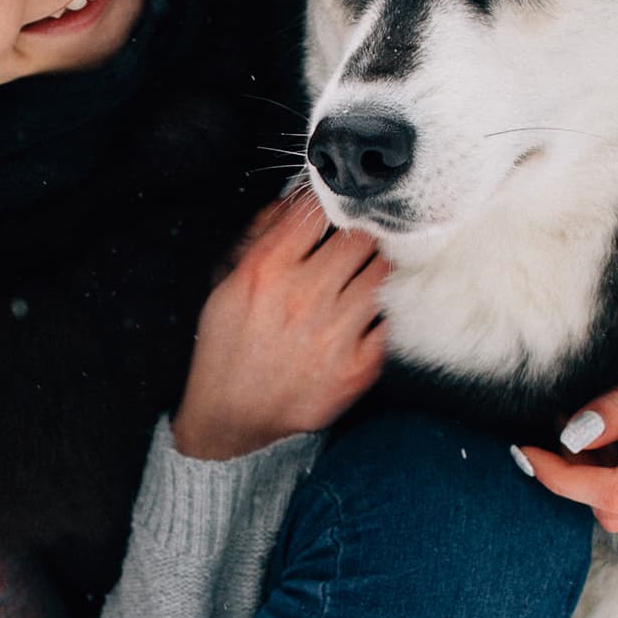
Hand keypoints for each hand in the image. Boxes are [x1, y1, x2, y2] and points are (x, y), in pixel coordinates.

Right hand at [173, 188, 387, 459]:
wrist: (233, 416)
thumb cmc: (228, 345)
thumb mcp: (226, 282)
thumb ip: (259, 235)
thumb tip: (294, 201)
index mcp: (267, 270)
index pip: (317, 210)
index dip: (331, 202)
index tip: (338, 204)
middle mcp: (304, 297)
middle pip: (361, 238)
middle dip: (363, 232)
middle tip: (364, 235)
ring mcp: (336, 333)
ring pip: (383, 273)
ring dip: (379, 266)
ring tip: (370, 270)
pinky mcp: (359, 366)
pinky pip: (391, 320)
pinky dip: (387, 309)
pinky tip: (374, 308)